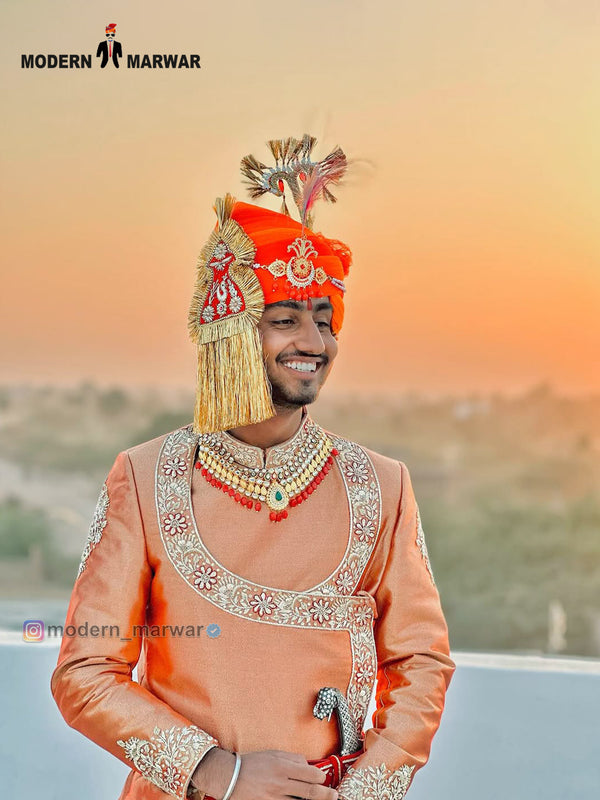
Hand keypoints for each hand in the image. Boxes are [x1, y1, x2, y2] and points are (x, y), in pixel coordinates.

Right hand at [192, 748, 337, 799]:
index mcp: (282, 766)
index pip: (311, 774)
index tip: (323, 779)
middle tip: (334, 796)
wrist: (229, 777)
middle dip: (325, 794)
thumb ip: (292, 759)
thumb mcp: (273, 754)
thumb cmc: (251, 763)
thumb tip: (307, 765)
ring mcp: (274, 797)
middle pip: (310, 792)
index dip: (320, 778)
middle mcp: (281, 783)